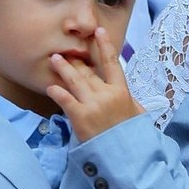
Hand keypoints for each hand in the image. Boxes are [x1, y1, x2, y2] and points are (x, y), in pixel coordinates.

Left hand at [47, 27, 143, 142]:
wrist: (127, 157)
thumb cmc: (133, 136)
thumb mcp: (138, 114)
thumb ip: (129, 99)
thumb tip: (122, 91)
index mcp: (122, 91)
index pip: (112, 62)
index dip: (104, 45)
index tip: (98, 31)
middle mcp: (106, 94)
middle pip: (88, 71)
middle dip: (76, 60)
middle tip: (65, 50)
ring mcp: (92, 105)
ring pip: (74, 81)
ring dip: (63, 68)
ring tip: (54, 59)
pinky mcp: (80, 117)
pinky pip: (65, 100)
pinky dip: (56, 92)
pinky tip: (50, 86)